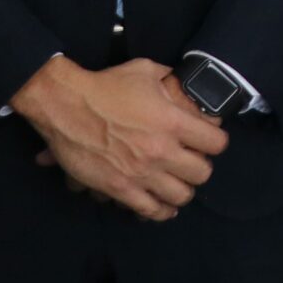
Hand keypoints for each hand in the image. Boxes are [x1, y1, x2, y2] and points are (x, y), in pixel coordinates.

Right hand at [12, 55, 228, 221]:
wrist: (64, 105)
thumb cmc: (105, 86)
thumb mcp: (146, 71)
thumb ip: (169, 79)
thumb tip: (180, 81)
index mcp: (174, 122)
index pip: (217, 143)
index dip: (215, 142)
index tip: (207, 141)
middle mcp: (162, 151)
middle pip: (202, 173)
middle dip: (199, 168)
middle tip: (189, 163)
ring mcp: (141, 173)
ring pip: (181, 196)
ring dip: (181, 191)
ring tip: (176, 184)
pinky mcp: (119, 189)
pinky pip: (150, 210)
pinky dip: (159, 211)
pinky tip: (162, 206)